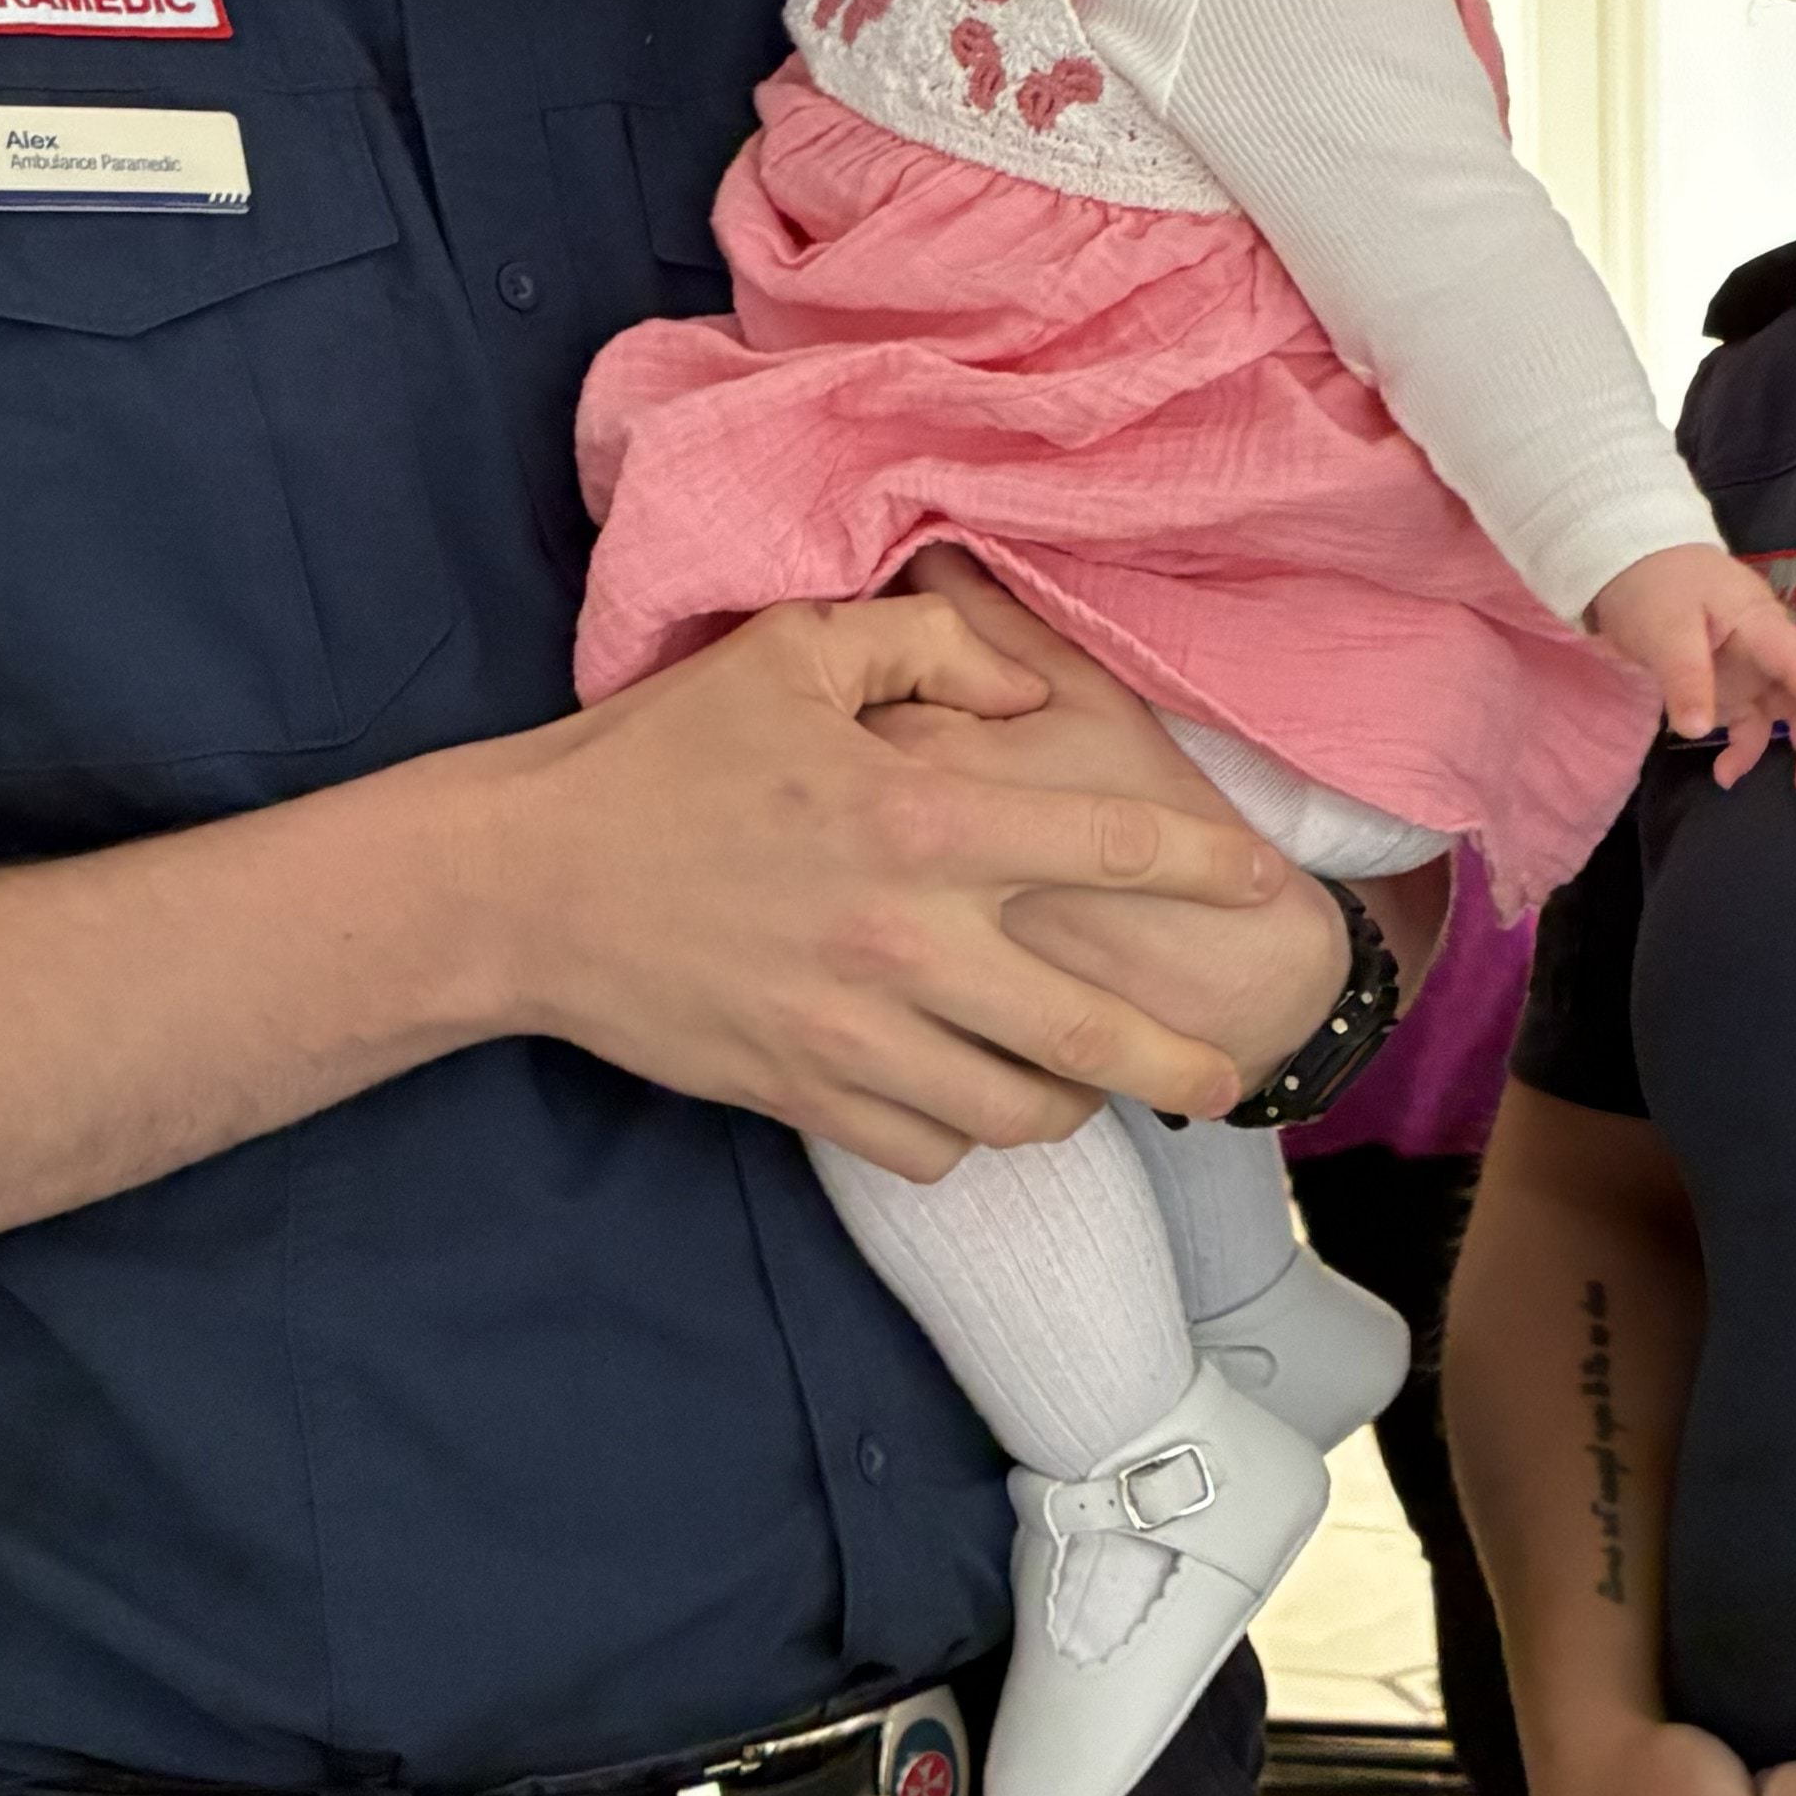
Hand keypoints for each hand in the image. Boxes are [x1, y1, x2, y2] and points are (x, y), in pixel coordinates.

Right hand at [477, 578, 1288, 1178]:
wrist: (526, 885)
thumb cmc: (664, 752)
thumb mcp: (794, 648)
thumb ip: (930, 649)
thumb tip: (1030, 694)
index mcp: (925, 818)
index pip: (1114, 851)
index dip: (1211, 872)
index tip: (1268, 889)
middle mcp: (910, 940)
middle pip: (1095, 1030)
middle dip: (1184, 1062)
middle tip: (1232, 1078)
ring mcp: (857, 1034)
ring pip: (1019, 1110)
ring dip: (1072, 1102)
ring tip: (1094, 1086)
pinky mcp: (803, 1095)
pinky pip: (928, 1147)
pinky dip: (963, 1132)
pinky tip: (970, 1099)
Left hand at [1590, 547, 1795, 799]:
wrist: (1631, 557)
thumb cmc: (1654, 583)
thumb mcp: (1663, 628)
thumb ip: (1685, 676)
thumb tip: (1699, 731)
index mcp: (1759, 624)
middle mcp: (1767, 646)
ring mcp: (1751, 667)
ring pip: (1792, 708)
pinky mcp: (1731, 683)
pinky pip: (1751, 720)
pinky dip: (1747, 749)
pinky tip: (1726, 775)